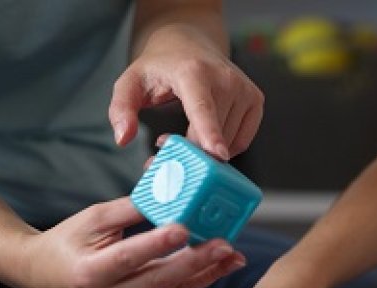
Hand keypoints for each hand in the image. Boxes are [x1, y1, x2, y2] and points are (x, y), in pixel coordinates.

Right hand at [20, 197, 244, 287]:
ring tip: (234, 256)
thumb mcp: (91, 219)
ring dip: (208, 273)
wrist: (46, 278)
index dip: (156, 244)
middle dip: (197, 262)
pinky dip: (201, 279)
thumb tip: (166, 191)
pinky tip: (223, 265)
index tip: (182, 228)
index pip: (128, 257)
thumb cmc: (68, 242)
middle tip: (226, 245)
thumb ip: (128, 210)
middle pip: (160, 279)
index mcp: (92, 272)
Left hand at [109, 25, 263, 159]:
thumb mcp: (130, 83)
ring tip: (187, 133)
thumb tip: (123, 138)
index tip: (217, 154)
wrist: (190, 43)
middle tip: (165, 144)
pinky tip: (207, 132)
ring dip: (206, 150)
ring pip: (228, 143)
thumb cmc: (161, 67)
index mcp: (194, 72)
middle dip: (190, 151)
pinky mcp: (256, 100)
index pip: (203, 109)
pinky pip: (241, 141)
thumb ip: (121, 110)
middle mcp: (225, 79)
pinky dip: (224, 145)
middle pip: (211, 135)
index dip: (209, 133)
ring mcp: (245, 90)